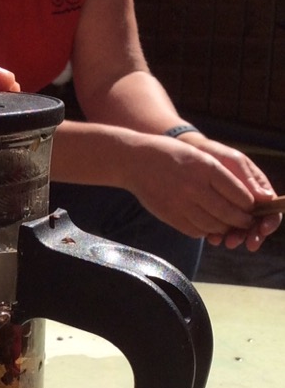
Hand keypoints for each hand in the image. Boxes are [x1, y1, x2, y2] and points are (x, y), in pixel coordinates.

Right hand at [125, 134, 280, 250]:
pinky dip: (204, 231)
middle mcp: (195, 186)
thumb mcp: (198, 156)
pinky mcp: (169, 215)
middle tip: (245, 222)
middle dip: (240, 220)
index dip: (248, 204)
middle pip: (227, 212)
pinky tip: (207, 227)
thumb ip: (217, 175)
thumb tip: (239, 197)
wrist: (136, 161)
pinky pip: (193, 230)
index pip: (237, 193)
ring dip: (223, 228)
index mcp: (206, 167)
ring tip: (227, 226)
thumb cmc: (170, 155)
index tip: (252, 208)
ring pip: (211, 224)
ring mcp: (181, 203)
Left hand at [181, 135, 281, 250]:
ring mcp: (230, 211)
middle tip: (250, 244)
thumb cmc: (217, 156)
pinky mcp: (213, 216)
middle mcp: (246, 204)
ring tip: (229, 242)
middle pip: (256, 225)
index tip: (264, 229)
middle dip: (254, 235)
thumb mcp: (234, 163)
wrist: (190, 156)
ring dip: (237, 238)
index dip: (270, 222)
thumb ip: (249, 180)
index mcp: (257, 190)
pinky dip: (218, 236)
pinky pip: (219, 231)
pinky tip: (214, 238)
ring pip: (238, 231)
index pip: (271, 210)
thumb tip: (268, 198)